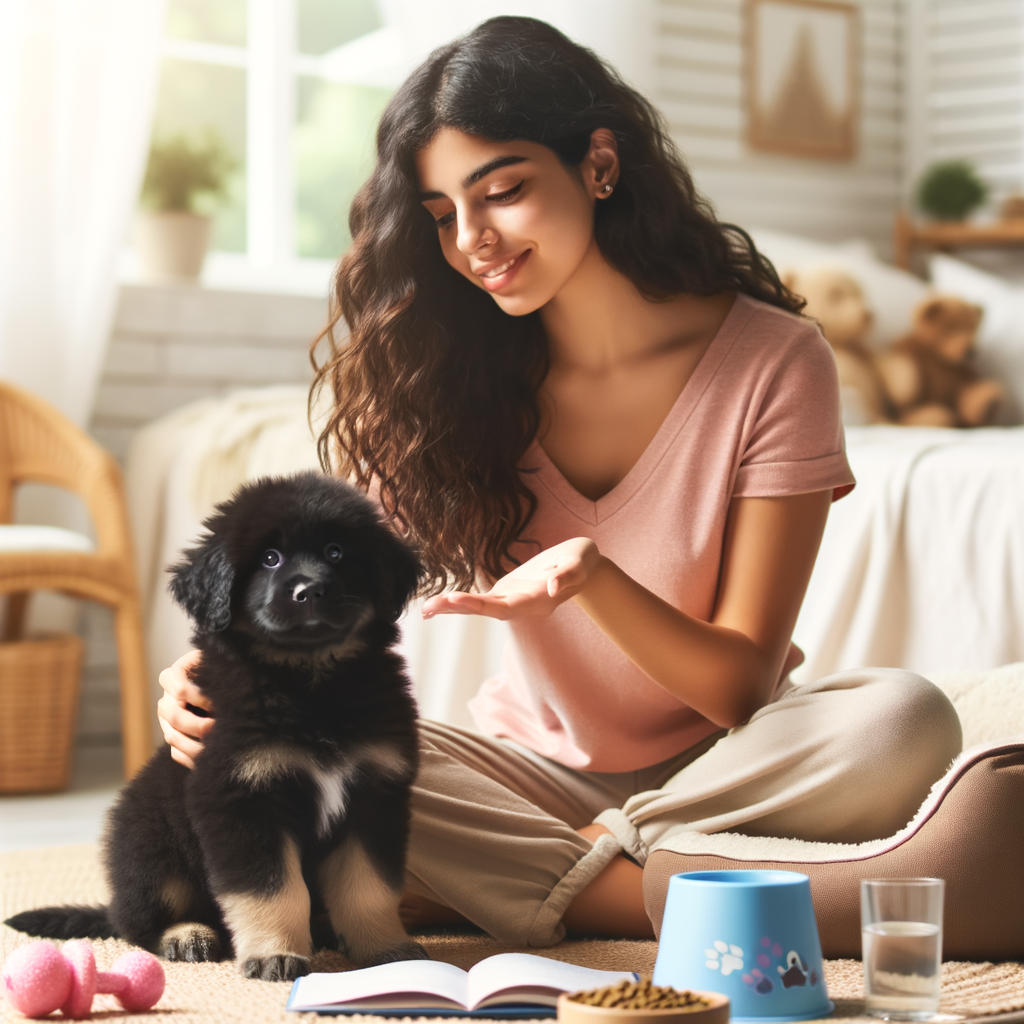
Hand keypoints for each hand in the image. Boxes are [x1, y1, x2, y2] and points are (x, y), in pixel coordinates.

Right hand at [157, 649, 214, 769]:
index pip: (179, 689)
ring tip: (217, 746)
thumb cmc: (216, 669)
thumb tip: (228, 693)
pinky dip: (192, 758)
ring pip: (173, 738)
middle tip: (219, 728)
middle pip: (175, 717)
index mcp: (172, 677)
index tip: (218, 703)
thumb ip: (215, 674)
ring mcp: (166, 721)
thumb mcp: (213, 664)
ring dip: (196, 746)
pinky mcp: (174, 737)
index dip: (198, 697)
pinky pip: (177, 753)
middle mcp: (166, 700)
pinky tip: (210, 758)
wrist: (215, 681)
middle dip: (199, 725)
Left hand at [421, 537, 602, 620]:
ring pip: (480, 607)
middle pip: (487, 611)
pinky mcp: (506, 591)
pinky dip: (458, 602)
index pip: (505, 607)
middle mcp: (522, 606)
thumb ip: (569, 575)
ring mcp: (513, 600)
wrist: (583, 564)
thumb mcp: (581, 563)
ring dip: (452, 608)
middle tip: (429, 608)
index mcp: (538, 601)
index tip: (456, 599)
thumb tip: (554, 587)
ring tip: (425, 610)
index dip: (480, 605)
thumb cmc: (583, 560)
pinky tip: (436, 604)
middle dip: (458, 608)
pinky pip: (480, 599)